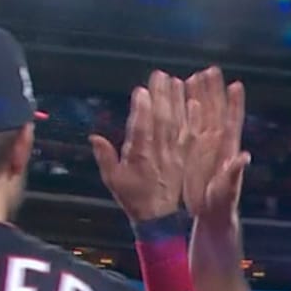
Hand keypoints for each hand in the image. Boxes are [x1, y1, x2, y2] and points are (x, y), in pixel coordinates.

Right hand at [91, 70, 190, 222]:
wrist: (157, 216)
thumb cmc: (132, 197)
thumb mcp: (112, 180)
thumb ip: (105, 157)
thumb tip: (95, 138)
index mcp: (139, 156)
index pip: (141, 128)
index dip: (141, 109)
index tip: (142, 90)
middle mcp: (159, 153)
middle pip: (161, 120)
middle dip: (161, 96)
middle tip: (160, 74)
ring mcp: (173, 155)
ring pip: (176, 124)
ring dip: (177, 101)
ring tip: (176, 80)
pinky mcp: (183, 157)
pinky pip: (190, 136)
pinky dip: (193, 120)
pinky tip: (195, 103)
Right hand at [182, 66, 249, 224]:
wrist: (210, 213)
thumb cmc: (221, 203)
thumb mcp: (227, 189)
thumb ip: (235, 172)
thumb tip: (244, 157)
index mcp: (227, 149)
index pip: (232, 121)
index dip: (234, 104)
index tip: (236, 85)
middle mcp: (217, 143)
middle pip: (216, 111)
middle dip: (214, 91)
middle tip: (211, 70)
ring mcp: (205, 145)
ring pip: (202, 115)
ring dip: (200, 96)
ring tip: (195, 76)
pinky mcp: (193, 150)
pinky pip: (189, 127)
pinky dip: (186, 112)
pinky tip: (182, 100)